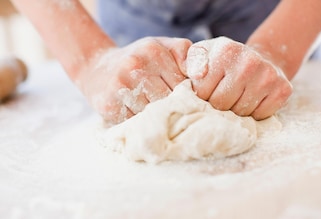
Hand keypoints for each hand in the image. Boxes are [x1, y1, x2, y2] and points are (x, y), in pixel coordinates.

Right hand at [76, 37, 191, 123]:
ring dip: (158, 118)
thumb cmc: (137, 59)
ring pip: (153, 113)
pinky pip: (135, 122)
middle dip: (173, 108)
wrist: (95, 66)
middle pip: (168, 100)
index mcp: (153, 51)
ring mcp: (120, 86)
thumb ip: (184, 52)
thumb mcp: (160, 46)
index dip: (187, 96)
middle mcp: (135, 66)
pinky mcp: (108, 105)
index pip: (181, 84)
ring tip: (157, 115)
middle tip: (174, 112)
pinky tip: (141, 117)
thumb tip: (201, 74)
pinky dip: (141, 123)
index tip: (186, 102)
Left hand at [186, 36, 291, 119]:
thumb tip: (194, 74)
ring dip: (234, 110)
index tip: (207, 90)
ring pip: (240, 112)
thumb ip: (192, 61)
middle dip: (217, 105)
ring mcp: (268, 76)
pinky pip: (259, 116)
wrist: (261, 59)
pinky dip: (253, 113)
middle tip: (221, 97)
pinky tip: (252, 100)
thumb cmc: (225, 61)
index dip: (202, 96)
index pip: (202, 91)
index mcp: (226, 50)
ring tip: (236, 97)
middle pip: (221, 104)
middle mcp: (249, 61)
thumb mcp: (204, 53)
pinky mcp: (282, 90)